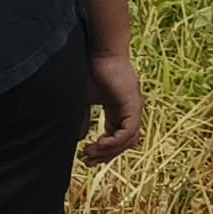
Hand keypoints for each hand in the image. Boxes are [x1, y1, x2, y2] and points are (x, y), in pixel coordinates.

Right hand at [80, 48, 146, 163]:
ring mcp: (133, 107)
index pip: (117, 137)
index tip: (86, 158)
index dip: (104, 151)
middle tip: (88, 162)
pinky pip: (129, 131)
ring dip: (110, 151)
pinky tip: (99, 144)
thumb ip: (82, 119)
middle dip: (106, 155)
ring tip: (90, 153)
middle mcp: (129, 110)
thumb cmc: (87, 70)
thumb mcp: (82, 101)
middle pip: (125, 142)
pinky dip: (115, 141)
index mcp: (118, 109)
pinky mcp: (133, 104)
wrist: (96, 51)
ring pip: (129, 140)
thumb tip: (79, 139)